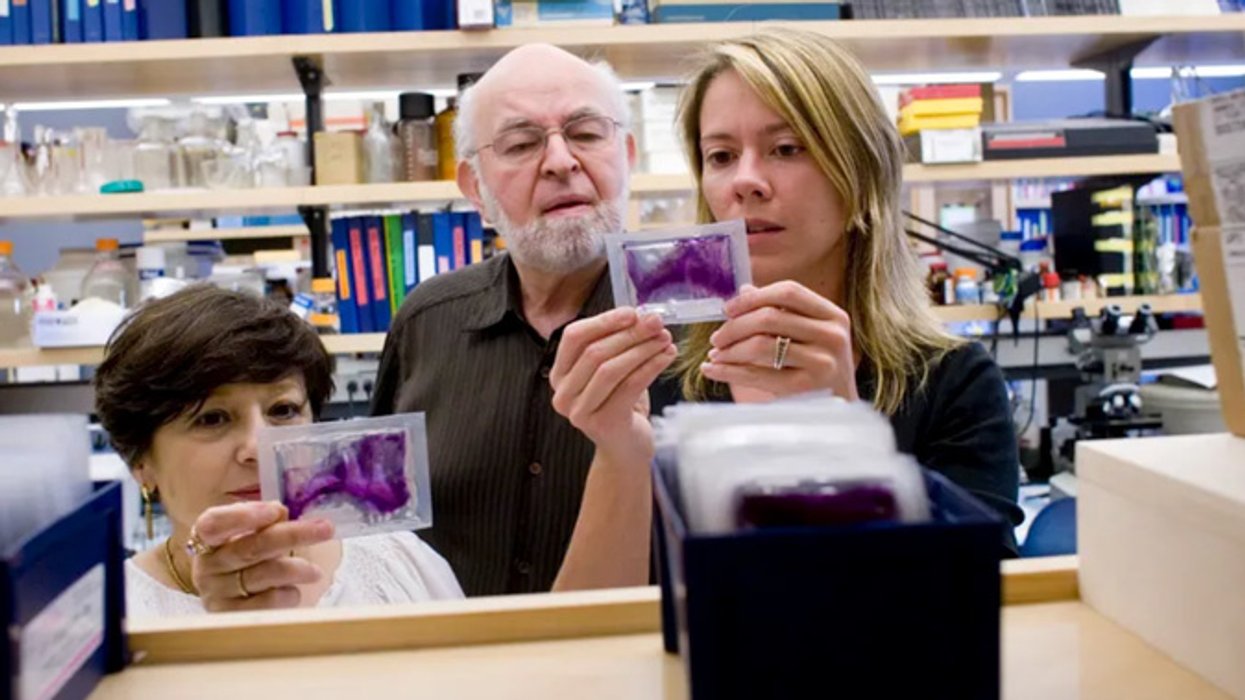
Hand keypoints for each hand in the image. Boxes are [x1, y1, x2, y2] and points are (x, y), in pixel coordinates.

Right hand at [189, 502, 333, 612]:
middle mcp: (207, 567)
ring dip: (297, 569)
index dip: (243, 515)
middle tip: (325, 529)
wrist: (244, 601)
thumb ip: (266, 521)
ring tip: (316, 572)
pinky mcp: (232, 618)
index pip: (214, 524)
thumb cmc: (253, 559)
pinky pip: (267, 603)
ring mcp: (216, 594)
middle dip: (292, 535)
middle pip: (250, 548)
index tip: (277, 510)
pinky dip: (288, 594)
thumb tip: (280, 512)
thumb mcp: (256, 535)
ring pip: (263, 575)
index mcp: (208, 540)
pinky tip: (293, 591)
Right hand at [550, 307, 677, 464]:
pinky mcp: (603, 423)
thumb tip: (643, 316)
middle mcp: (563, 394)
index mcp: (560, 374)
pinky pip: (629, 386)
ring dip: (643, 349)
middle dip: (630, 333)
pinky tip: (667, 356)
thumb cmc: (620, 404)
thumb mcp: (612, 371)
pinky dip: (651, 366)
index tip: (632, 313)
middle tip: (656, 323)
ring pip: (611, 368)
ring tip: (665, 338)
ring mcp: (580, 412)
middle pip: (594, 352)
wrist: (626, 447)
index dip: (603, 321)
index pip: (574, 337)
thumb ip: (617, 344)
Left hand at [702, 281, 857, 401]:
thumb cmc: (819, 367)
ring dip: (730, 350)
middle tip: (716, 338)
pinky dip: (729, 371)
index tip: (727, 309)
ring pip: (762, 345)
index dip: (752, 298)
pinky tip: (713, 370)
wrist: (841, 410)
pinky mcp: (807, 388)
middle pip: (770, 317)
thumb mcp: (810, 335)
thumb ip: (781, 311)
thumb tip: (744, 291)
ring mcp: (822, 362)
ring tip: (715, 355)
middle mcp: (832, 335)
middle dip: (735, 327)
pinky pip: (758, 375)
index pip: (788, 292)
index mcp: (833, 315)